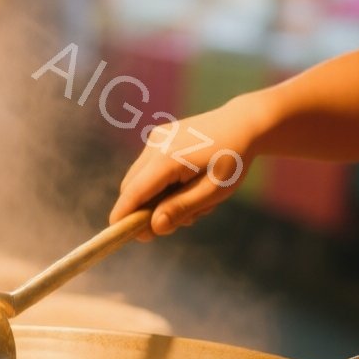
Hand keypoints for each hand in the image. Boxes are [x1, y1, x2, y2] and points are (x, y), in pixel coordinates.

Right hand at [109, 94, 269, 236]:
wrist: (243, 123)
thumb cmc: (233, 160)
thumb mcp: (214, 191)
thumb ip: (182, 208)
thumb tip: (154, 227)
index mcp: (168, 158)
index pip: (134, 192)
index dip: (123, 214)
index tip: (116, 234)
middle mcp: (156, 144)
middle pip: (131, 186)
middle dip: (144, 210)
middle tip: (174, 225)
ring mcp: (156, 137)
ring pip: (139, 178)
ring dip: (156, 197)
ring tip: (193, 200)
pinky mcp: (159, 136)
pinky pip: (149, 167)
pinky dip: (161, 183)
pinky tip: (188, 184)